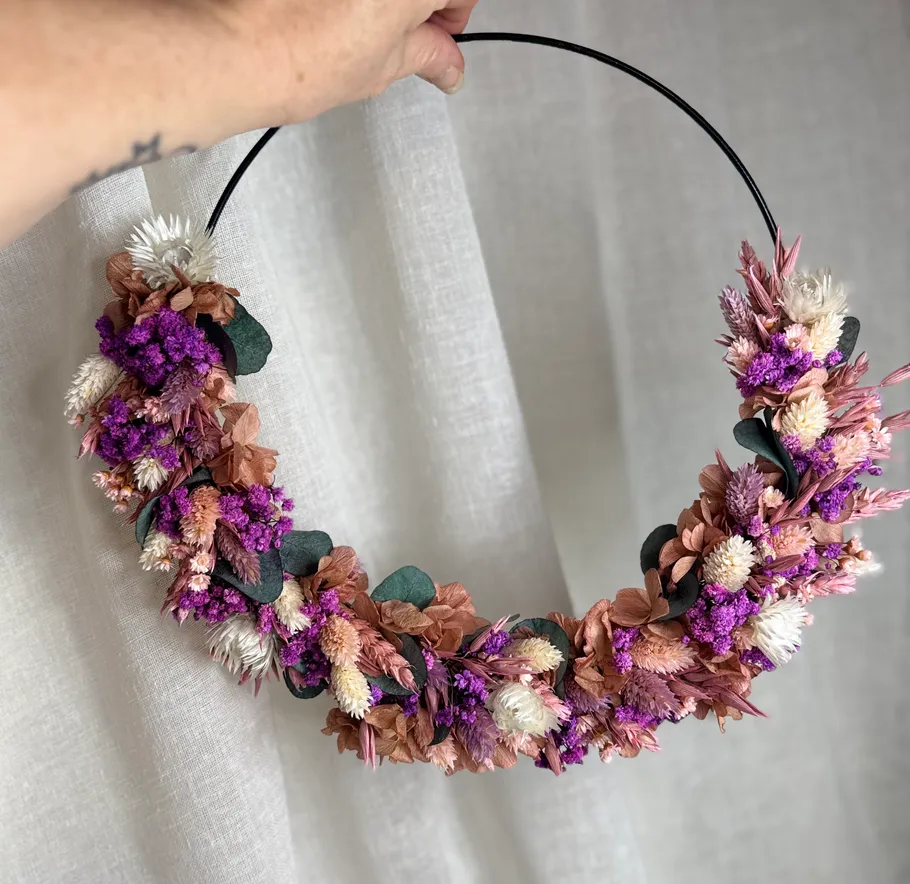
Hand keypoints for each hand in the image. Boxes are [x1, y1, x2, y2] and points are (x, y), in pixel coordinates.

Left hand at [212, 0, 479, 126]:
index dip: (452, 16)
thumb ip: (426, 54)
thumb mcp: (385, 65)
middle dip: (416, 1)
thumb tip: (444, 62)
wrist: (239, 43)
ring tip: (351, 17)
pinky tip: (329, 7)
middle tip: (395, 31)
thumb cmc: (305, 54)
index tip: (436, 36)